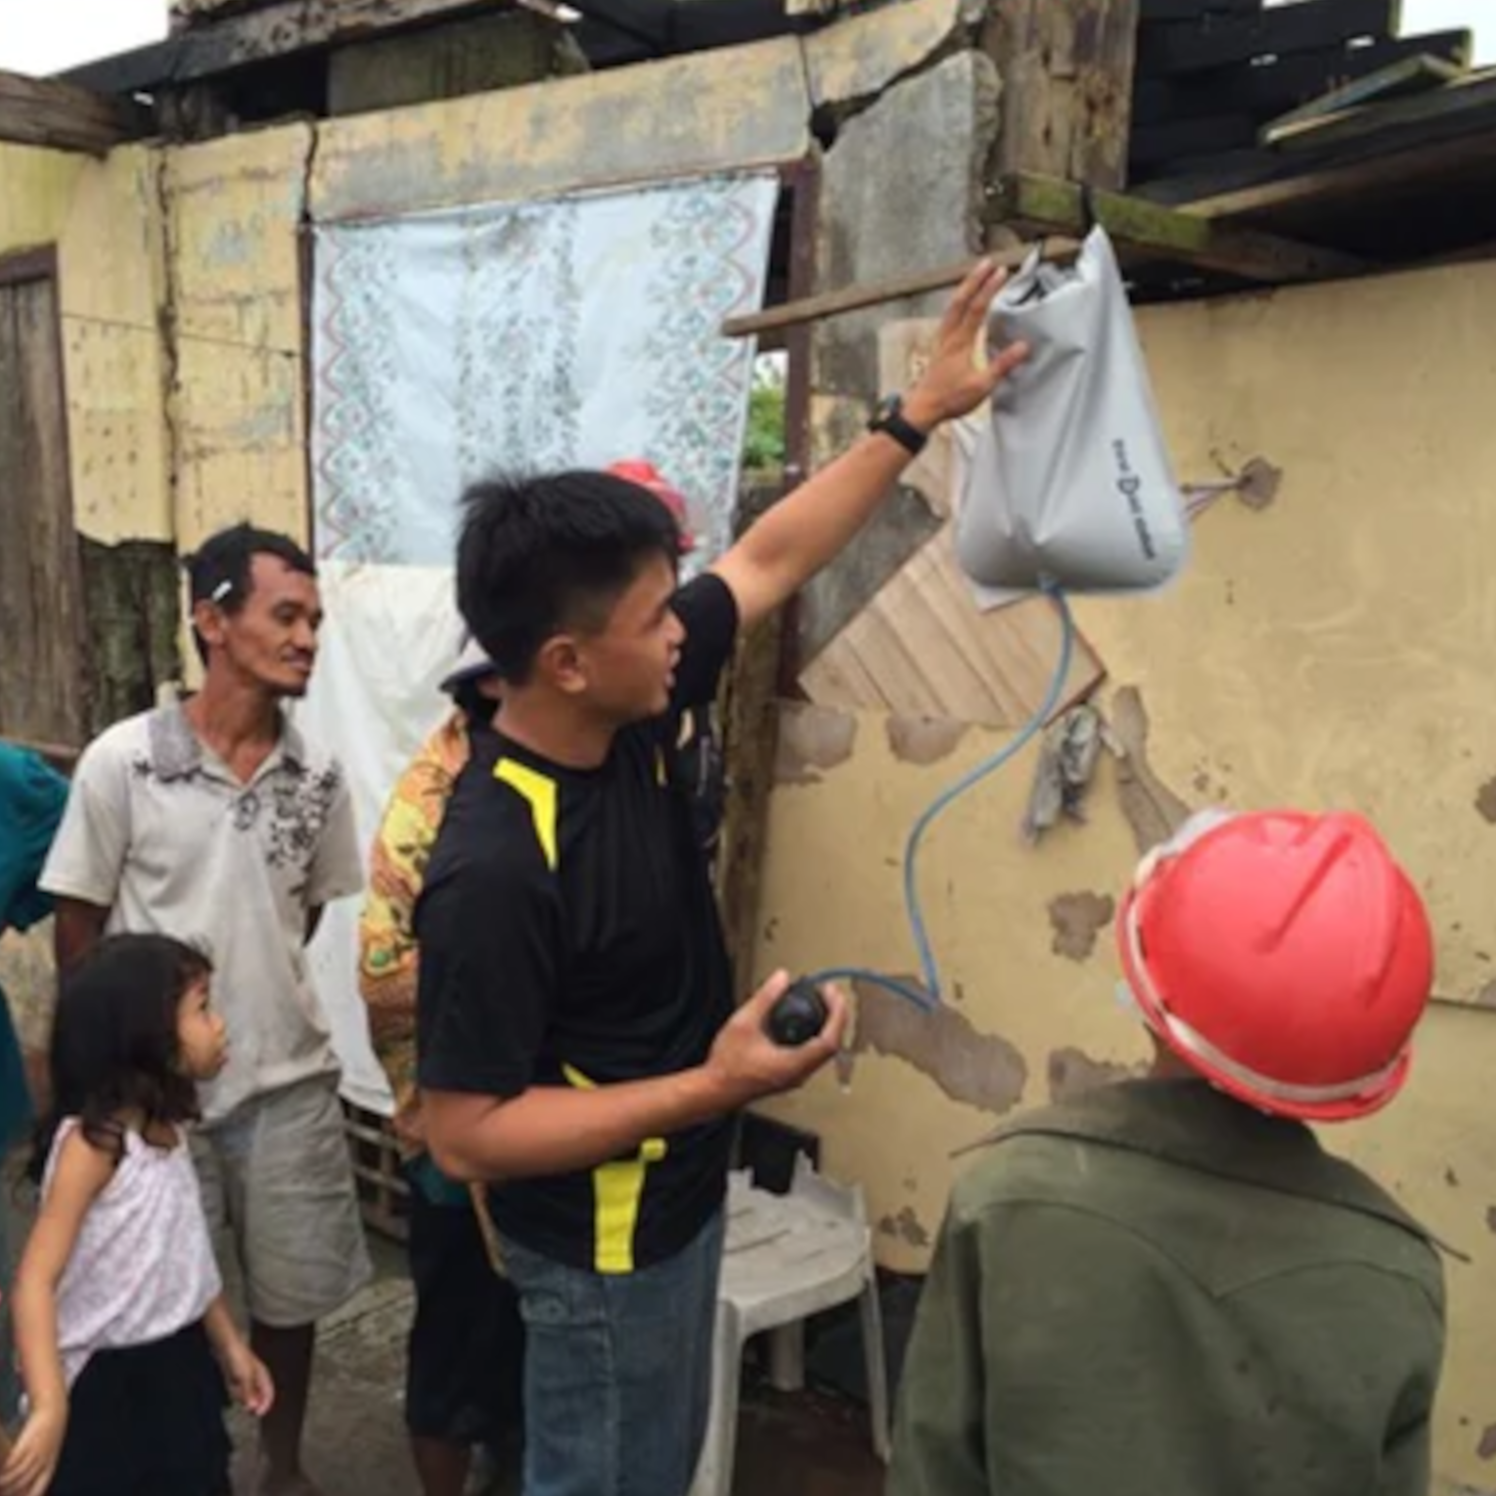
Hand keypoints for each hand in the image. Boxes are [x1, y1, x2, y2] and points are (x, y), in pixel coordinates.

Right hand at [1, 1403, 66, 1496]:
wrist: (53, 1412)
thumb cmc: (48, 1434)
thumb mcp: (49, 1451)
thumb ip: (40, 1465)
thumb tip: (27, 1480)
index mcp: (51, 1463)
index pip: (40, 1486)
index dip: (31, 1496)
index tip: (21, 1499)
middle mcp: (43, 1460)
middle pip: (25, 1482)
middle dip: (13, 1490)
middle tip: (4, 1493)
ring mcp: (35, 1451)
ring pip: (18, 1473)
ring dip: (6, 1481)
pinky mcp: (27, 1443)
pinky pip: (14, 1461)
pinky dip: (5, 1469)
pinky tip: (0, 1471)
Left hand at [220, 1340, 274, 1417]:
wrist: (225, 1346)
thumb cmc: (238, 1357)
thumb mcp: (245, 1376)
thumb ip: (249, 1392)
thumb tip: (252, 1407)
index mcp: (263, 1375)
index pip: (269, 1393)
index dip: (266, 1404)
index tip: (258, 1414)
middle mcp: (256, 1377)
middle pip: (258, 1395)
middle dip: (252, 1402)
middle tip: (246, 1410)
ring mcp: (246, 1376)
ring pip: (247, 1393)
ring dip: (242, 1396)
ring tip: (236, 1393)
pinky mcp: (237, 1376)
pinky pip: (238, 1389)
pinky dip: (235, 1391)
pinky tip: (231, 1387)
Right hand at [706, 972, 848, 1109]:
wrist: (715, 1090)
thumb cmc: (727, 1066)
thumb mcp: (743, 1023)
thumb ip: (765, 998)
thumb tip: (781, 979)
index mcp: (793, 1064)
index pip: (829, 1041)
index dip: (836, 1014)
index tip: (833, 994)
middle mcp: (799, 1073)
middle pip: (831, 1046)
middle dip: (835, 1016)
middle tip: (830, 994)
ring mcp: (795, 1076)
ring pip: (823, 1052)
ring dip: (827, 1026)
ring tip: (822, 1003)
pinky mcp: (789, 1075)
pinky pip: (813, 1055)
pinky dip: (816, 1035)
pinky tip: (806, 1022)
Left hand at [904, 260, 1029, 429]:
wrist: (922, 410)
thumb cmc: (950, 400)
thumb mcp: (981, 386)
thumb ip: (1002, 365)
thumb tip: (1023, 346)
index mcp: (960, 343)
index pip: (977, 308)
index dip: (990, 288)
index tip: (1002, 272)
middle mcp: (948, 336)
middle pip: (961, 300)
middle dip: (975, 279)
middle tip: (989, 262)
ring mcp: (941, 340)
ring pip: (952, 306)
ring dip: (965, 288)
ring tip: (977, 274)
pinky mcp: (939, 346)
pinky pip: (949, 316)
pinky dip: (958, 303)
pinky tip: (962, 302)